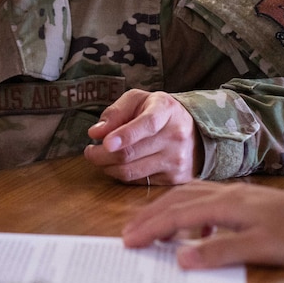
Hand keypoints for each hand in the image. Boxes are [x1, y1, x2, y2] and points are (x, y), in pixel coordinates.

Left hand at [84, 89, 199, 184]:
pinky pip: (138, 182)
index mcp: (166, 110)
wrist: (193, 131)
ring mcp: (176, 160)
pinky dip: (122, 175)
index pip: (147, 124)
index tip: (106, 143)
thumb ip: (116, 112)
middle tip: (90, 152)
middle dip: (101, 155)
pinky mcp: (175, 179)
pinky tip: (120, 165)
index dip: (125, 135)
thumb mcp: (138, 100)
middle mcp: (175, 136)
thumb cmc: (158, 113)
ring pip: (131, 171)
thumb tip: (96, 132)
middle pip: (131, 153)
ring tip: (101, 158)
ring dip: (108, 167)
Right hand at [121, 181, 283, 268]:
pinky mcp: (245, 199)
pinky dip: (188, 210)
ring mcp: (236, 194)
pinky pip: (205, 199)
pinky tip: (194, 230)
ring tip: (151, 229)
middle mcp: (226, 194)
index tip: (128, 241)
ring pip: (190, 196)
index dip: (150, 228)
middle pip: (178, 200)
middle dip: (150, 216)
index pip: (177, 215)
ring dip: (166, 210)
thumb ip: (219, 252)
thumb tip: (180, 258)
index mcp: (226, 204)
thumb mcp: (259, 248)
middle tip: (128, 234)